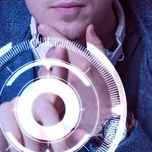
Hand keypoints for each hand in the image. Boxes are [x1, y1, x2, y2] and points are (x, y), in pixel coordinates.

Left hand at [35, 23, 112, 151]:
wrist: (108, 125)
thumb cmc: (109, 94)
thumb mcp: (107, 69)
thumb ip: (96, 47)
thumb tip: (89, 28)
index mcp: (85, 66)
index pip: (64, 45)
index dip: (52, 33)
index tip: (42, 25)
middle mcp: (71, 77)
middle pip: (52, 57)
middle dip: (52, 53)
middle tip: (57, 57)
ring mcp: (62, 91)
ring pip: (45, 72)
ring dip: (48, 71)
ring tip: (58, 76)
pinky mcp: (55, 104)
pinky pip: (43, 89)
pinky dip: (46, 86)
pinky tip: (53, 89)